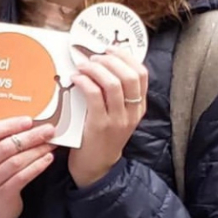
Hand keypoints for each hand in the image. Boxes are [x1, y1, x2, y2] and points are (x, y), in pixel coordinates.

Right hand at [0, 116, 56, 217]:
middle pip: (5, 147)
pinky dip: (36, 167)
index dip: (9, 125)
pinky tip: (47, 159)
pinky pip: (21, 178)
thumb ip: (5, 139)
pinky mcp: (1, 196)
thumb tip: (32, 123)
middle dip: (30, 137)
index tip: (29, 120)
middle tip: (48, 130)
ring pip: (15, 162)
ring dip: (36, 151)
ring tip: (51, 144)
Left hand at [68, 47, 147, 187]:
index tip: (110, 49)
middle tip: (94, 57)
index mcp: (139, 108)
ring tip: (83, 66)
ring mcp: (118, 120)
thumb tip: (103, 64)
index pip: (142, 74)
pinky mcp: (100, 126)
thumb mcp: (117, 115)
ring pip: (113, 83)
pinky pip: (94, 95)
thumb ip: (116, 94)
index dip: (126, 57)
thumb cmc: (102, 137)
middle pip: (130, 76)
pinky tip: (76, 78)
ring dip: (95, 68)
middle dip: (110, 60)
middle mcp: (132, 113)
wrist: (96, 168)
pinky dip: (84, 81)